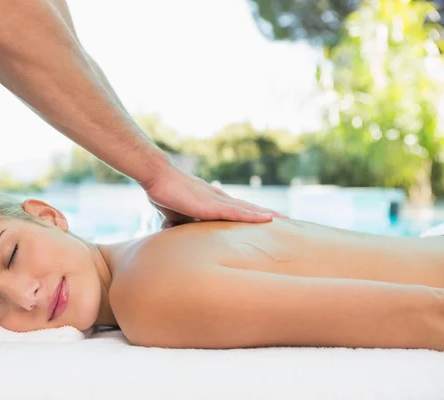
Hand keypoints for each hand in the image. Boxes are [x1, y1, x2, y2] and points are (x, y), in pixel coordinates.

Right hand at [143, 167, 286, 228]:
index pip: (235, 209)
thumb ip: (179, 225)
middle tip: (285, 221)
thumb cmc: (163, 193)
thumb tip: (174, 237)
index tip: (265, 220)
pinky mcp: (213, 205)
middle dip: (265, 214)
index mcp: (210, 202)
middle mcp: (218, 199)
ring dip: (267, 216)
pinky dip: (255, 216)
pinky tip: (269, 219)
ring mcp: (217, 201)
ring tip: (286, 221)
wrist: (157, 178)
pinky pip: (239, 213)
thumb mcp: (173, 215)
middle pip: (247, 208)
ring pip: (248, 210)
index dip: (250, 214)